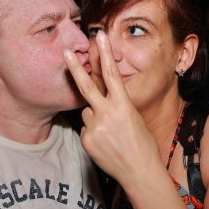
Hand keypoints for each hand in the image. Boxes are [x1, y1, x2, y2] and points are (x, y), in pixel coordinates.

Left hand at [62, 31, 160, 186]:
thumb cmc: (143, 144)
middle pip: (86, 86)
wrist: (140, 172)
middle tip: (65, 51)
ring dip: (95, 116)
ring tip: (110, 133)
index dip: (105, 54)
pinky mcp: (86, 140)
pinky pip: (85, 128)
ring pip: (87, 112)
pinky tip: (105, 143)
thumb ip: (117, 106)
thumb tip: (99, 101)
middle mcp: (107, 114)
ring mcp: (94, 128)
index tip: (99, 36)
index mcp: (123, 106)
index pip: (111, 74)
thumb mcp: (134, 118)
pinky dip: (93, 132)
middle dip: (75, 67)